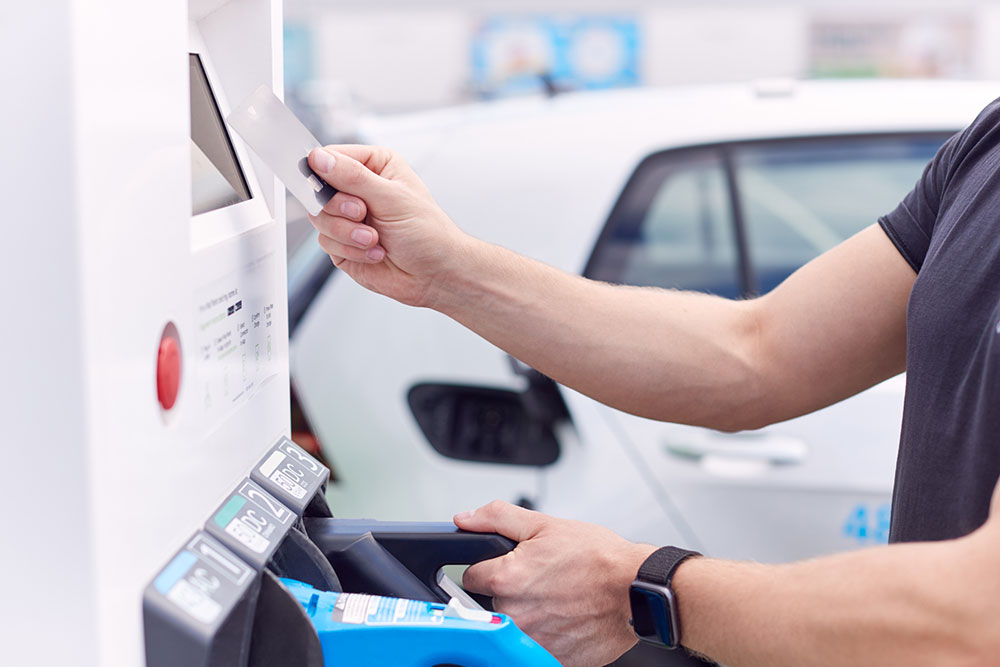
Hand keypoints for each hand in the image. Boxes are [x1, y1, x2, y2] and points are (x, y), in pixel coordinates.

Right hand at [307, 145, 471, 306]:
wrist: (435, 274)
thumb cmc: (427, 232)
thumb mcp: (391, 197)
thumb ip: (353, 177)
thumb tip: (319, 159)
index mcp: (374, 166)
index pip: (331, 157)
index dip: (322, 170)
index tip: (326, 184)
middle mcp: (358, 189)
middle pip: (318, 189)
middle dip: (340, 207)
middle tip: (362, 213)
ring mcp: (348, 218)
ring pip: (319, 218)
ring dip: (348, 233)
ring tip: (375, 239)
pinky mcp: (343, 243)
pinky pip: (326, 242)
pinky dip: (351, 250)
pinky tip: (375, 253)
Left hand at [455, 501, 656, 666]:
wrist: (635, 589)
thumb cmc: (598, 558)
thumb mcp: (544, 524)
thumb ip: (496, 518)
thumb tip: (464, 518)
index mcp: (505, 579)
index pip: (470, 577)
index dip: (489, 567)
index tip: (509, 567)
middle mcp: (513, 613)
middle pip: (491, 603)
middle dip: (510, 591)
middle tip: (541, 580)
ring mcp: (531, 640)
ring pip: (513, 626)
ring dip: (528, 614)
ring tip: (556, 598)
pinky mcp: (551, 659)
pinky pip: (535, 646)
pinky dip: (547, 634)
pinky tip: (565, 617)